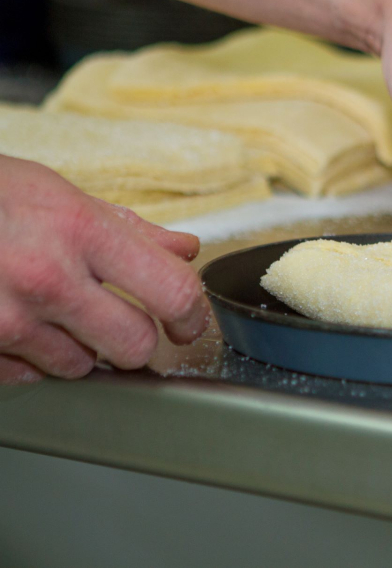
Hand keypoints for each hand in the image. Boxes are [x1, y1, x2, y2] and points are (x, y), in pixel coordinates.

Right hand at [0, 155, 209, 383]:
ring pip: (82, 367)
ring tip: (56, 311)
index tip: (188, 322)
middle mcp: (46, 279)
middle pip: (134, 346)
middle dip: (136, 339)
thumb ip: (130, 231)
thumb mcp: (60, 195)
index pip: (172, 292)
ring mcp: (5, 319)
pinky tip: (21, 323)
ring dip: (81, 349)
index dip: (192, 315)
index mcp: (79, 232)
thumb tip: (184, 250)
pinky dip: (34, 359)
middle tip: (124, 321)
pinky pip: (30, 376)